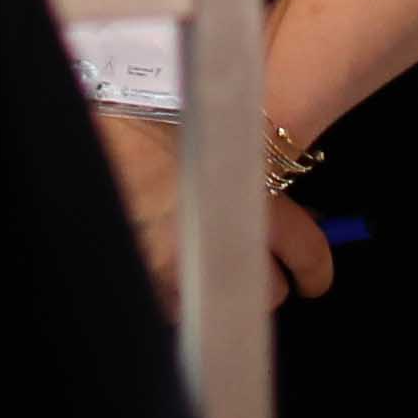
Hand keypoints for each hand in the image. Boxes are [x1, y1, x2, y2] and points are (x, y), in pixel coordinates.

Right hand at [92, 112, 338, 308]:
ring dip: (221, 286)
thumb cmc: (161, 112)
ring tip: (206, 258)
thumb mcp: (227, 131)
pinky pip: (175, 305)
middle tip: (259, 262)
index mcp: (252, 196)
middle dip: (268, 279)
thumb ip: (267, 174)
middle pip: (270, 291)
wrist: (101, 124)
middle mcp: (222, 239)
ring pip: (222, 303)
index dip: (315, 269)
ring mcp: (181, 267)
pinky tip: (170, 265)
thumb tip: (304, 215)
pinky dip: (178, 292)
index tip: (314, 277)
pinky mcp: (145, 280)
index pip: (307, 251)